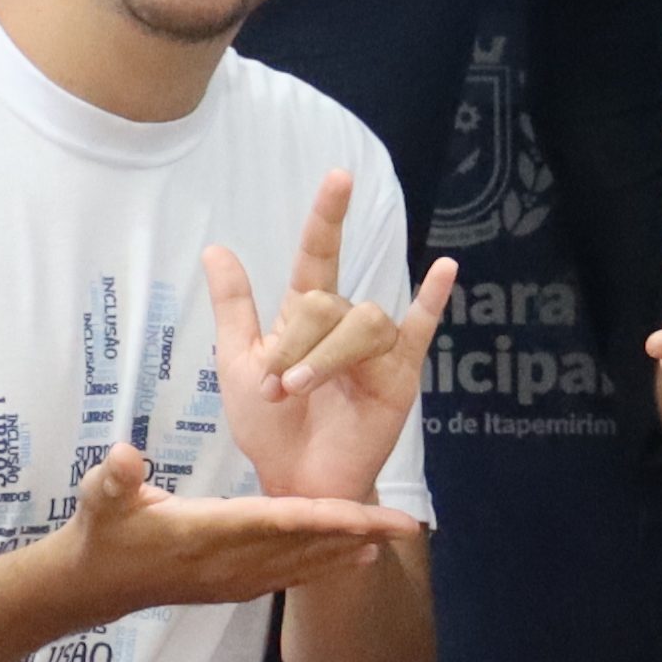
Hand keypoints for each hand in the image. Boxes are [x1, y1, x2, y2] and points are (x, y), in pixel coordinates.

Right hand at [49, 439, 423, 614]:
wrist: (92, 586)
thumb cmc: (100, 531)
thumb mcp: (100, 498)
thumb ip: (114, 479)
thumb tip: (125, 456)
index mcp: (208, 533)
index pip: (278, 522)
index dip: (326, 518)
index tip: (367, 517)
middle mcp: (231, 562)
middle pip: (307, 545)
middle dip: (358, 534)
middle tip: (408, 524)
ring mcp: (235, 579)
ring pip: (305, 563)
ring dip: (350, 549)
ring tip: (394, 536)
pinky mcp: (234, 585)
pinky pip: (291, 574)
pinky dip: (325, 565)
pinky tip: (354, 558)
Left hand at [207, 168, 453, 509]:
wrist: (295, 484)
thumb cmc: (269, 428)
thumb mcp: (237, 363)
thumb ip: (235, 306)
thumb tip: (216, 247)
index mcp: (304, 316)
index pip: (318, 255)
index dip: (327, 217)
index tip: (339, 177)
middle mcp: (343, 324)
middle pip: (328, 302)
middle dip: (296, 342)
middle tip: (274, 387)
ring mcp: (375, 349)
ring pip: (363, 323)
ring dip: (327, 355)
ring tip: (300, 389)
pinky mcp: (399, 377)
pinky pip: (421, 331)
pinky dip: (434, 301)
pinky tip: (445, 271)